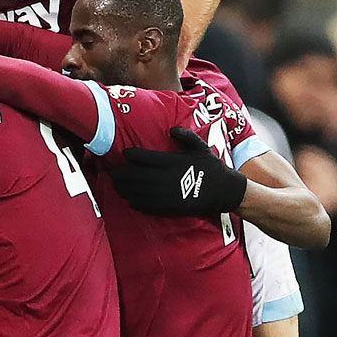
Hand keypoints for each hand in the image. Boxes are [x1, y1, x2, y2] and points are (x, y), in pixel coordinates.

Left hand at [111, 127, 246, 215]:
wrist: (225, 192)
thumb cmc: (212, 167)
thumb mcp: (201, 147)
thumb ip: (185, 136)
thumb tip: (171, 129)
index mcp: (170, 161)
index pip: (142, 157)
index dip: (130, 155)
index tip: (124, 154)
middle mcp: (164, 178)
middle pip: (134, 175)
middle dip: (120, 174)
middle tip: (112, 171)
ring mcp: (165, 194)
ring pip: (136, 192)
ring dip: (123, 188)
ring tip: (116, 185)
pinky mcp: (168, 207)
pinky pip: (145, 205)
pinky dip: (134, 202)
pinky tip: (129, 199)